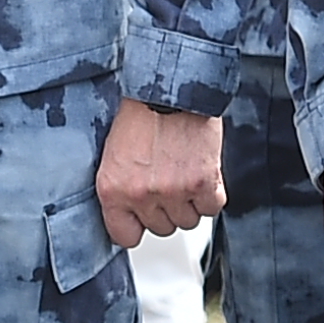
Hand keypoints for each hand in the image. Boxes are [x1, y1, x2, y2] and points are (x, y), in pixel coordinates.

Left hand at [95, 102, 223, 246]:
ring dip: (190, 201)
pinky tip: (202, 171)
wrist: (171, 85)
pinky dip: (211, 194)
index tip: (144, 217)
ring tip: (184, 170)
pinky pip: (211, 208)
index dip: (138, 226)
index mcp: (112, 189)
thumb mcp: (115, 153)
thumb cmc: (142, 112)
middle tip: (168, 178)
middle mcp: (141, 194)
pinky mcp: (202, 183)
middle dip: (167, 208)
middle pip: (162, 229)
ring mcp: (173, 191)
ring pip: (188, 221)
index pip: (124, 236)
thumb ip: (122, 187)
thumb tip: (133, 216)